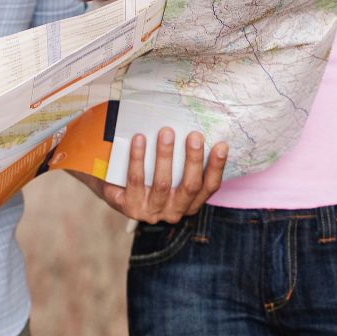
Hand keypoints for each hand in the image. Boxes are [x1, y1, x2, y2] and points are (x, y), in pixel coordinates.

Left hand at [80, 129, 228, 223]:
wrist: (114, 188)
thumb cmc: (149, 174)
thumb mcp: (170, 170)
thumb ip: (183, 156)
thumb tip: (196, 124)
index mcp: (190, 202)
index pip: (210, 187)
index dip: (217, 167)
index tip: (222, 145)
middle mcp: (175, 211)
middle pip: (190, 186)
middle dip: (193, 159)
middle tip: (194, 135)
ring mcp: (152, 211)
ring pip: (163, 184)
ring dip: (165, 156)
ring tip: (166, 132)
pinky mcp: (130, 207)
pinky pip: (135, 181)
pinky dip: (138, 158)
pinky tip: (139, 139)